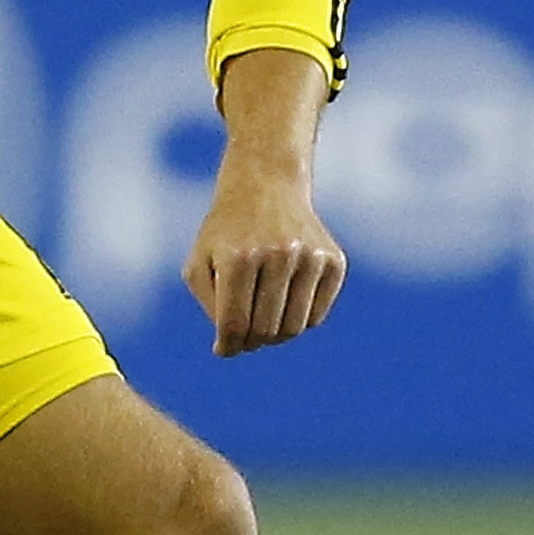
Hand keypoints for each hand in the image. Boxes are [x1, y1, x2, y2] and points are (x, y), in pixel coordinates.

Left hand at [184, 49, 345, 356]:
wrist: (266, 186)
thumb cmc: (226, 232)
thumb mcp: (200, 263)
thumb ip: (209, 308)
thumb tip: (229, 348)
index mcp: (237, 257)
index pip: (235, 324)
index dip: (229, 346)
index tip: (224, 348)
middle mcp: (277, 254)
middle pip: (265, 330)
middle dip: (251, 341)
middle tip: (244, 332)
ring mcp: (309, 256)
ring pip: (294, 328)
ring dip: (276, 334)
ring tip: (263, 319)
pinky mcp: (333, 260)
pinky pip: (316, 316)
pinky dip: (299, 319)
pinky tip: (285, 300)